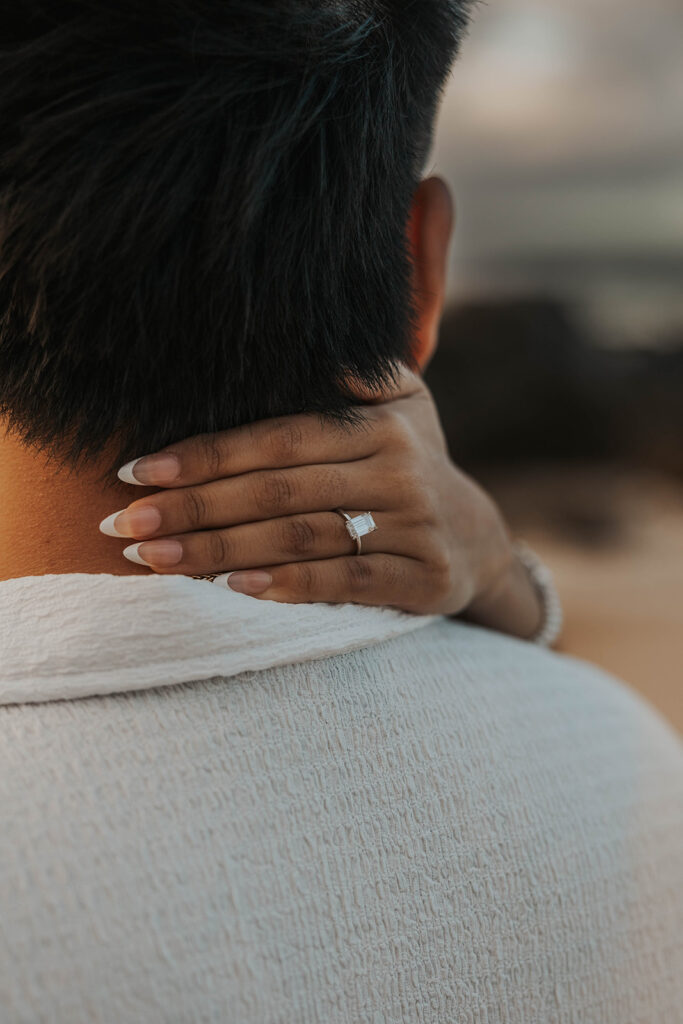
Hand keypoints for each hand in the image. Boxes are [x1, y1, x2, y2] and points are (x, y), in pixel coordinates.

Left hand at [101, 369, 541, 631]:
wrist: (476, 537)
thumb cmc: (407, 463)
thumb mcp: (397, 403)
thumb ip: (348, 375)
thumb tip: (279, 340)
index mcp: (381, 422)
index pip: (279, 437)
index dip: (205, 454)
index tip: (137, 472)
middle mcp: (400, 469)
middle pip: (279, 490)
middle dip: (193, 507)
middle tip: (122, 523)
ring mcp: (416, 526)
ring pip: (302, 537)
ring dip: (220, 550)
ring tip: (153, 559)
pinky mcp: (423, 578)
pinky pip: (347, 582)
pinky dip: (289, 585)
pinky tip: (234, 588)